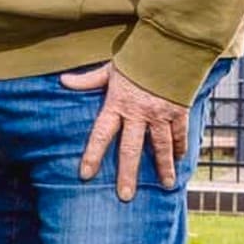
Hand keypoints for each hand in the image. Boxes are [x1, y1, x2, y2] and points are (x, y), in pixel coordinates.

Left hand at [60, 62, 190, 200]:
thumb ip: (88, 80)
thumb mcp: (109, 69)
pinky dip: (180, 147)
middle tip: (125, 197)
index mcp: (117, 105)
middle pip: (131, 149)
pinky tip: (180, 160)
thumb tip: (62, 81)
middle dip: (128, 174)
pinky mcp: (178, 111)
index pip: (101, 134)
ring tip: (166, 186)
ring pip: (160, 147)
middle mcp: (138, 114)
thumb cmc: (136, 58)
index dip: (92, 155)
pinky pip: (179, 134)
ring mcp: (160, 114)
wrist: (168, 46)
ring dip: (164, 168)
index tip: (85, 175)